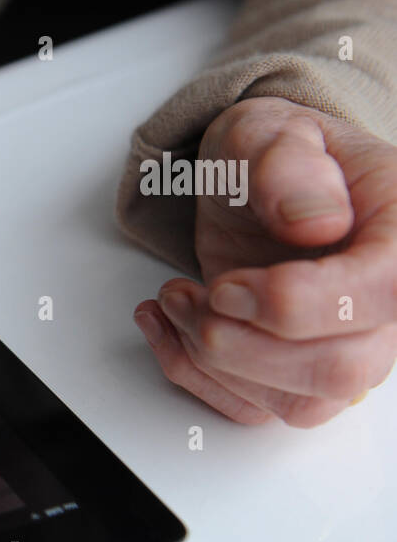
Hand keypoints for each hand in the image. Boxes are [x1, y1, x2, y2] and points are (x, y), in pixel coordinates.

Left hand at [133, 96, 396, 426]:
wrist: (259, 182)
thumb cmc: (276, 158)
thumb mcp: (270, 132)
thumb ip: (287, 166)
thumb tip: (317, 222)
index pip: (383, 294)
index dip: (298, 304)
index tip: (229, 287)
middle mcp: (387, 303)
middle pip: (341, 368)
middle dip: (242, 343)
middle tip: (190, 294)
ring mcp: (348, 346)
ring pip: (301, 404)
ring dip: (214, 363)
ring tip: (175, 299)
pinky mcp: (298, 374)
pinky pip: (257, 410)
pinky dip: (194, 376)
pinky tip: (166, 325)